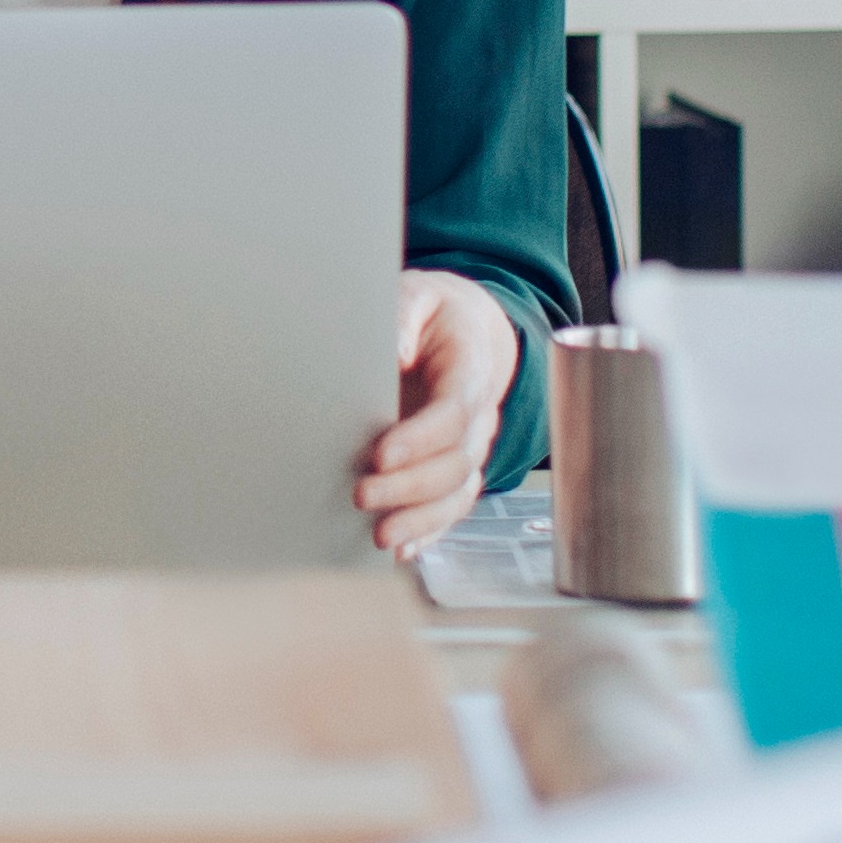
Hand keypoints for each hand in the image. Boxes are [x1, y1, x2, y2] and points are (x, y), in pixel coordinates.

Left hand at [357, 270, 518, 557]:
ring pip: (458, 492)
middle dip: (410, 485)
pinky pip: (452, 506)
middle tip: (363, 494)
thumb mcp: (418, 294)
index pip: (454, 410)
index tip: (381, 453)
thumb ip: (404, 315)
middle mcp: (479, 414)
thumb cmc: (434, 313)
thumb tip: (394, 353)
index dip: (421, 437)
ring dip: (420, 518)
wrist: (466, 329)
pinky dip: (430, 531)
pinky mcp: (455, 467)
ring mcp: (471, 445)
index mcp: (472, 367)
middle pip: (456, 461)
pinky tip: (403, 548)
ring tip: (381, 535)